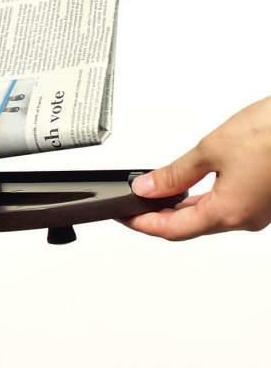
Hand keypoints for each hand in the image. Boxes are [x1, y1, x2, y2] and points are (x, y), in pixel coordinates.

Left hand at [118, 96, 270, 239]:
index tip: (122, 216)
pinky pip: (224, 205)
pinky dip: (200, 198)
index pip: (172, 229)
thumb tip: (147, 187)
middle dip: (157, 215)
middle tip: (131, 204)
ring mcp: (257, 211)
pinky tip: (188, 187)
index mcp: (229, 213)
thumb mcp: (212, 150)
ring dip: (178, 207)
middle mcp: (245, 219)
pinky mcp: (264, 198)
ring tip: (152, 194)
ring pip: (207, 216)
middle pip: (189, 226)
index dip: (142, 223)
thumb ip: (176, 173)